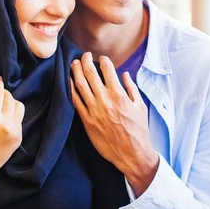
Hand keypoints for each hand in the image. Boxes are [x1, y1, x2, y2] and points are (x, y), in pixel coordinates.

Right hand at [0, 77, 24, 177]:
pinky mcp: (19, 138)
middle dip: (4, 94)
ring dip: (12, 103)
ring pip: (19, 107)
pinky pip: (19, 120)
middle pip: (10, 99)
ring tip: (3, 107)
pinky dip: (13, 116)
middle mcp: (6, 123)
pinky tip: (5, 120)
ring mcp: (15, 131)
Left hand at [70, 52, 158, 195]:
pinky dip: (71, 88)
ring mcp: (94, 110)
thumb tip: (124, 74)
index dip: (104, 60)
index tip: (102, 58)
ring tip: (74, 63)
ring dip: (76, 71)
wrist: (131, 153)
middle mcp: (105, 100)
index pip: (108, 70)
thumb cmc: (138, 130)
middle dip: (86, 60)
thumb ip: (131, 88)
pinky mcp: (86, 120)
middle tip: (84, 55)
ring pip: (80, 84)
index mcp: (119, 95)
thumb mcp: (140, 107)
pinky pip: (75, 101)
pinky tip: (69, 81)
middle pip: (90, 73)